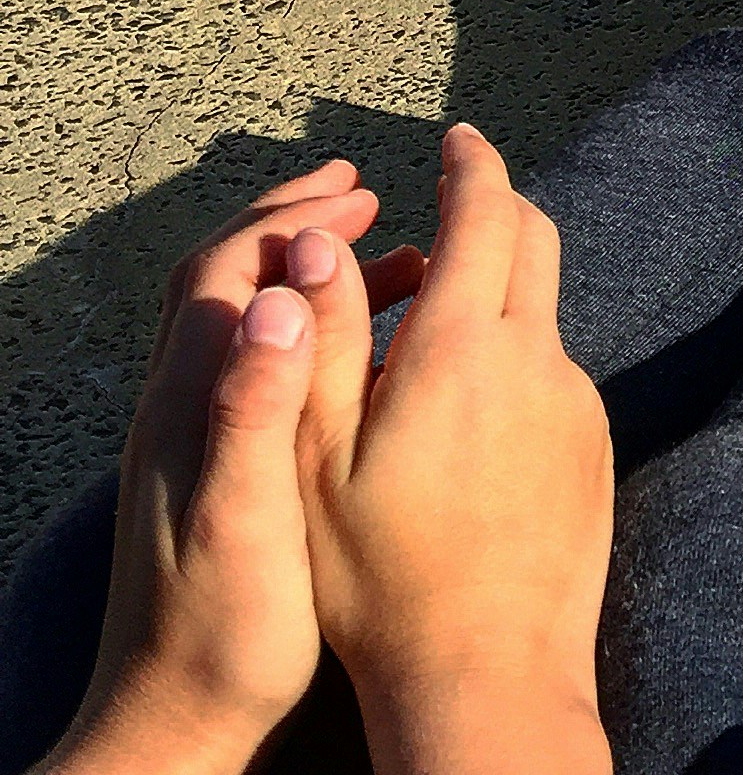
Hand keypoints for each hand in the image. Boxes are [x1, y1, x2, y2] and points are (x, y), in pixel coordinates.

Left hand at [41, 161, 419, 774]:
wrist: (173, 727)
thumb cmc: (221, 635)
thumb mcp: (245, 517)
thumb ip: (255, 407)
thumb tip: (276, 300)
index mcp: (188, 405)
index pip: (226, 271)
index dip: (292, 219)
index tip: (367, 193)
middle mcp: (179, 409)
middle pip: (224, 279)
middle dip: (293, 223)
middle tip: (367, 193)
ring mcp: (192, 441)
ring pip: (246, 319)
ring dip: (312, 275)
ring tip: (398, 260)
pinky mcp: (215, 472)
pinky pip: (262, 364)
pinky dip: (315, 331)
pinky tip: (370, 355)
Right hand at [293, 123, 612, 774]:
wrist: (488, 673)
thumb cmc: (382, 576)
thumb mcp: (320, 460)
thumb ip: (324, 342)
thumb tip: (321, 245)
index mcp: (465, 346)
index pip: (488, 212)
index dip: (473, 164)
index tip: (458, 138)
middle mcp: (537, 356)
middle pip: (533, 243)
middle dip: (496, 211)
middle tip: (452, 211)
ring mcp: (575, 400)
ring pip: (541, 312)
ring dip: (498, 298)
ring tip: (430, 342)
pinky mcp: (592, 444)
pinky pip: (553, 375)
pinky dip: (514, 364)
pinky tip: (465, 424)